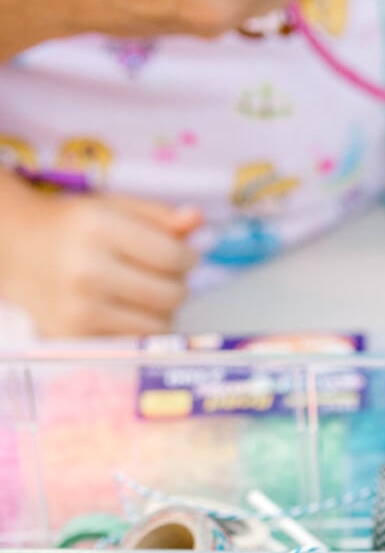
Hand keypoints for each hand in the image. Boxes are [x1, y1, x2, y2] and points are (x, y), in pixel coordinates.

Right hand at [0, 178, 200, 335]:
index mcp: (98, 228)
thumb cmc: (73, 228)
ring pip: (159, 326)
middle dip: (177, 286)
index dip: (188, 259)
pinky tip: (126, 313)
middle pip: (171, 295)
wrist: (16, 252)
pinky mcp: (77, 338)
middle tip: (161, 277)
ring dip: (162, 313)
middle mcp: (88, 270)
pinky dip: (140, 332)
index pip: (173, 257)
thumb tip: (197, 220)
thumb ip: (158, 216)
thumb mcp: (112, 208)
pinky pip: (135, 344)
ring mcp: (81, 309)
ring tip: (143, 295)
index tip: (183, 257)